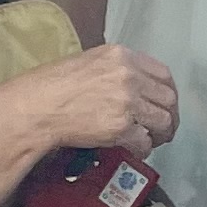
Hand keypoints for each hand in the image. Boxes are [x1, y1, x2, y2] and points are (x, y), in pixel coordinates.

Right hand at [11, 43, 179, 161]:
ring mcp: (127, 101)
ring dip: (160, 134)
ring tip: (151, 140)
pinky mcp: (120, 127)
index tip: (165, 104)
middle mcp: (128, 75)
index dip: (168, 93)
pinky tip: (135, 150)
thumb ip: (116, 70)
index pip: (163, 74)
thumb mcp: (88, 63)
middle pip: (168, 98)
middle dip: (169, 116)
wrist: (36, 106)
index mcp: (122, 56)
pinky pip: (144, 141)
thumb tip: (135, 87)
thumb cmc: (53, 86)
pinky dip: (143, 149)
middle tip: (163, 128)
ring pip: (163, 120)